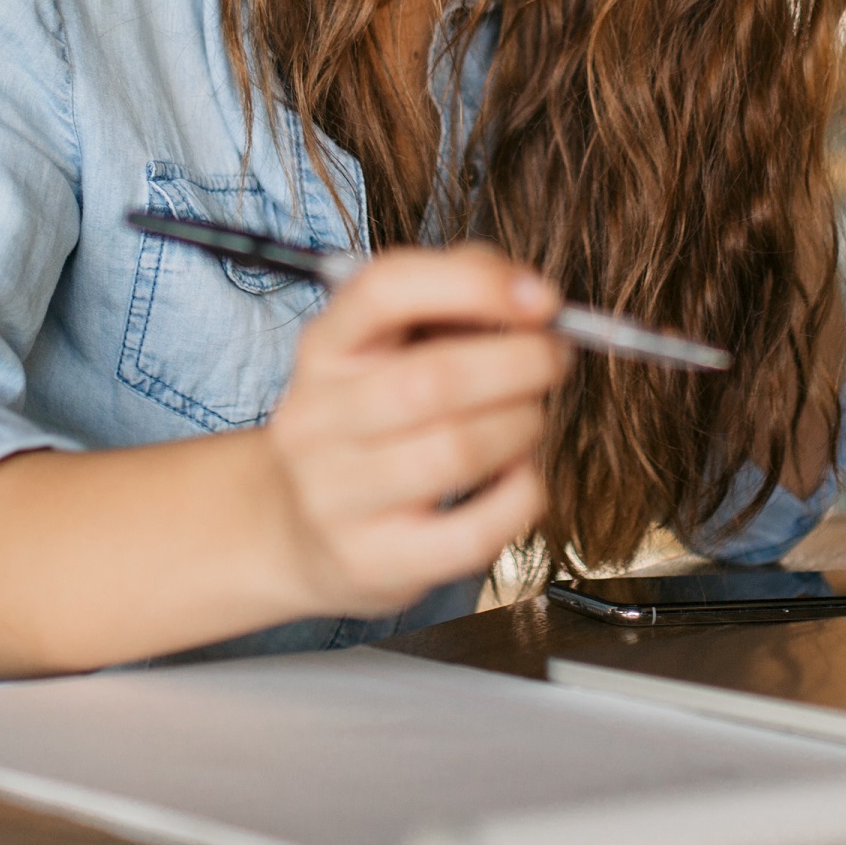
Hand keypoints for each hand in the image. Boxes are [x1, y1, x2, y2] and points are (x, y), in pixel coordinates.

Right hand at [246, 244, 567, 619]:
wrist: (291, 530)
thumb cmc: (367, 421)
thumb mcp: (384, 348)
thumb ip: (454, 299)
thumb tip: (531, 296)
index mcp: (325, 348)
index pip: (383, 292)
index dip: (472, 283)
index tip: (541, 299)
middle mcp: (317, 418)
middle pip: (434, 378)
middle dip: (523, 362)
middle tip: (554, 359)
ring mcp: (336, 496)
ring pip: (460, 450)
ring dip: (524, 425)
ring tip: (529, 418)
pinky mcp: (371, 560)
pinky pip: (475, 530)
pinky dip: (522, 494)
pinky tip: (518, 477)